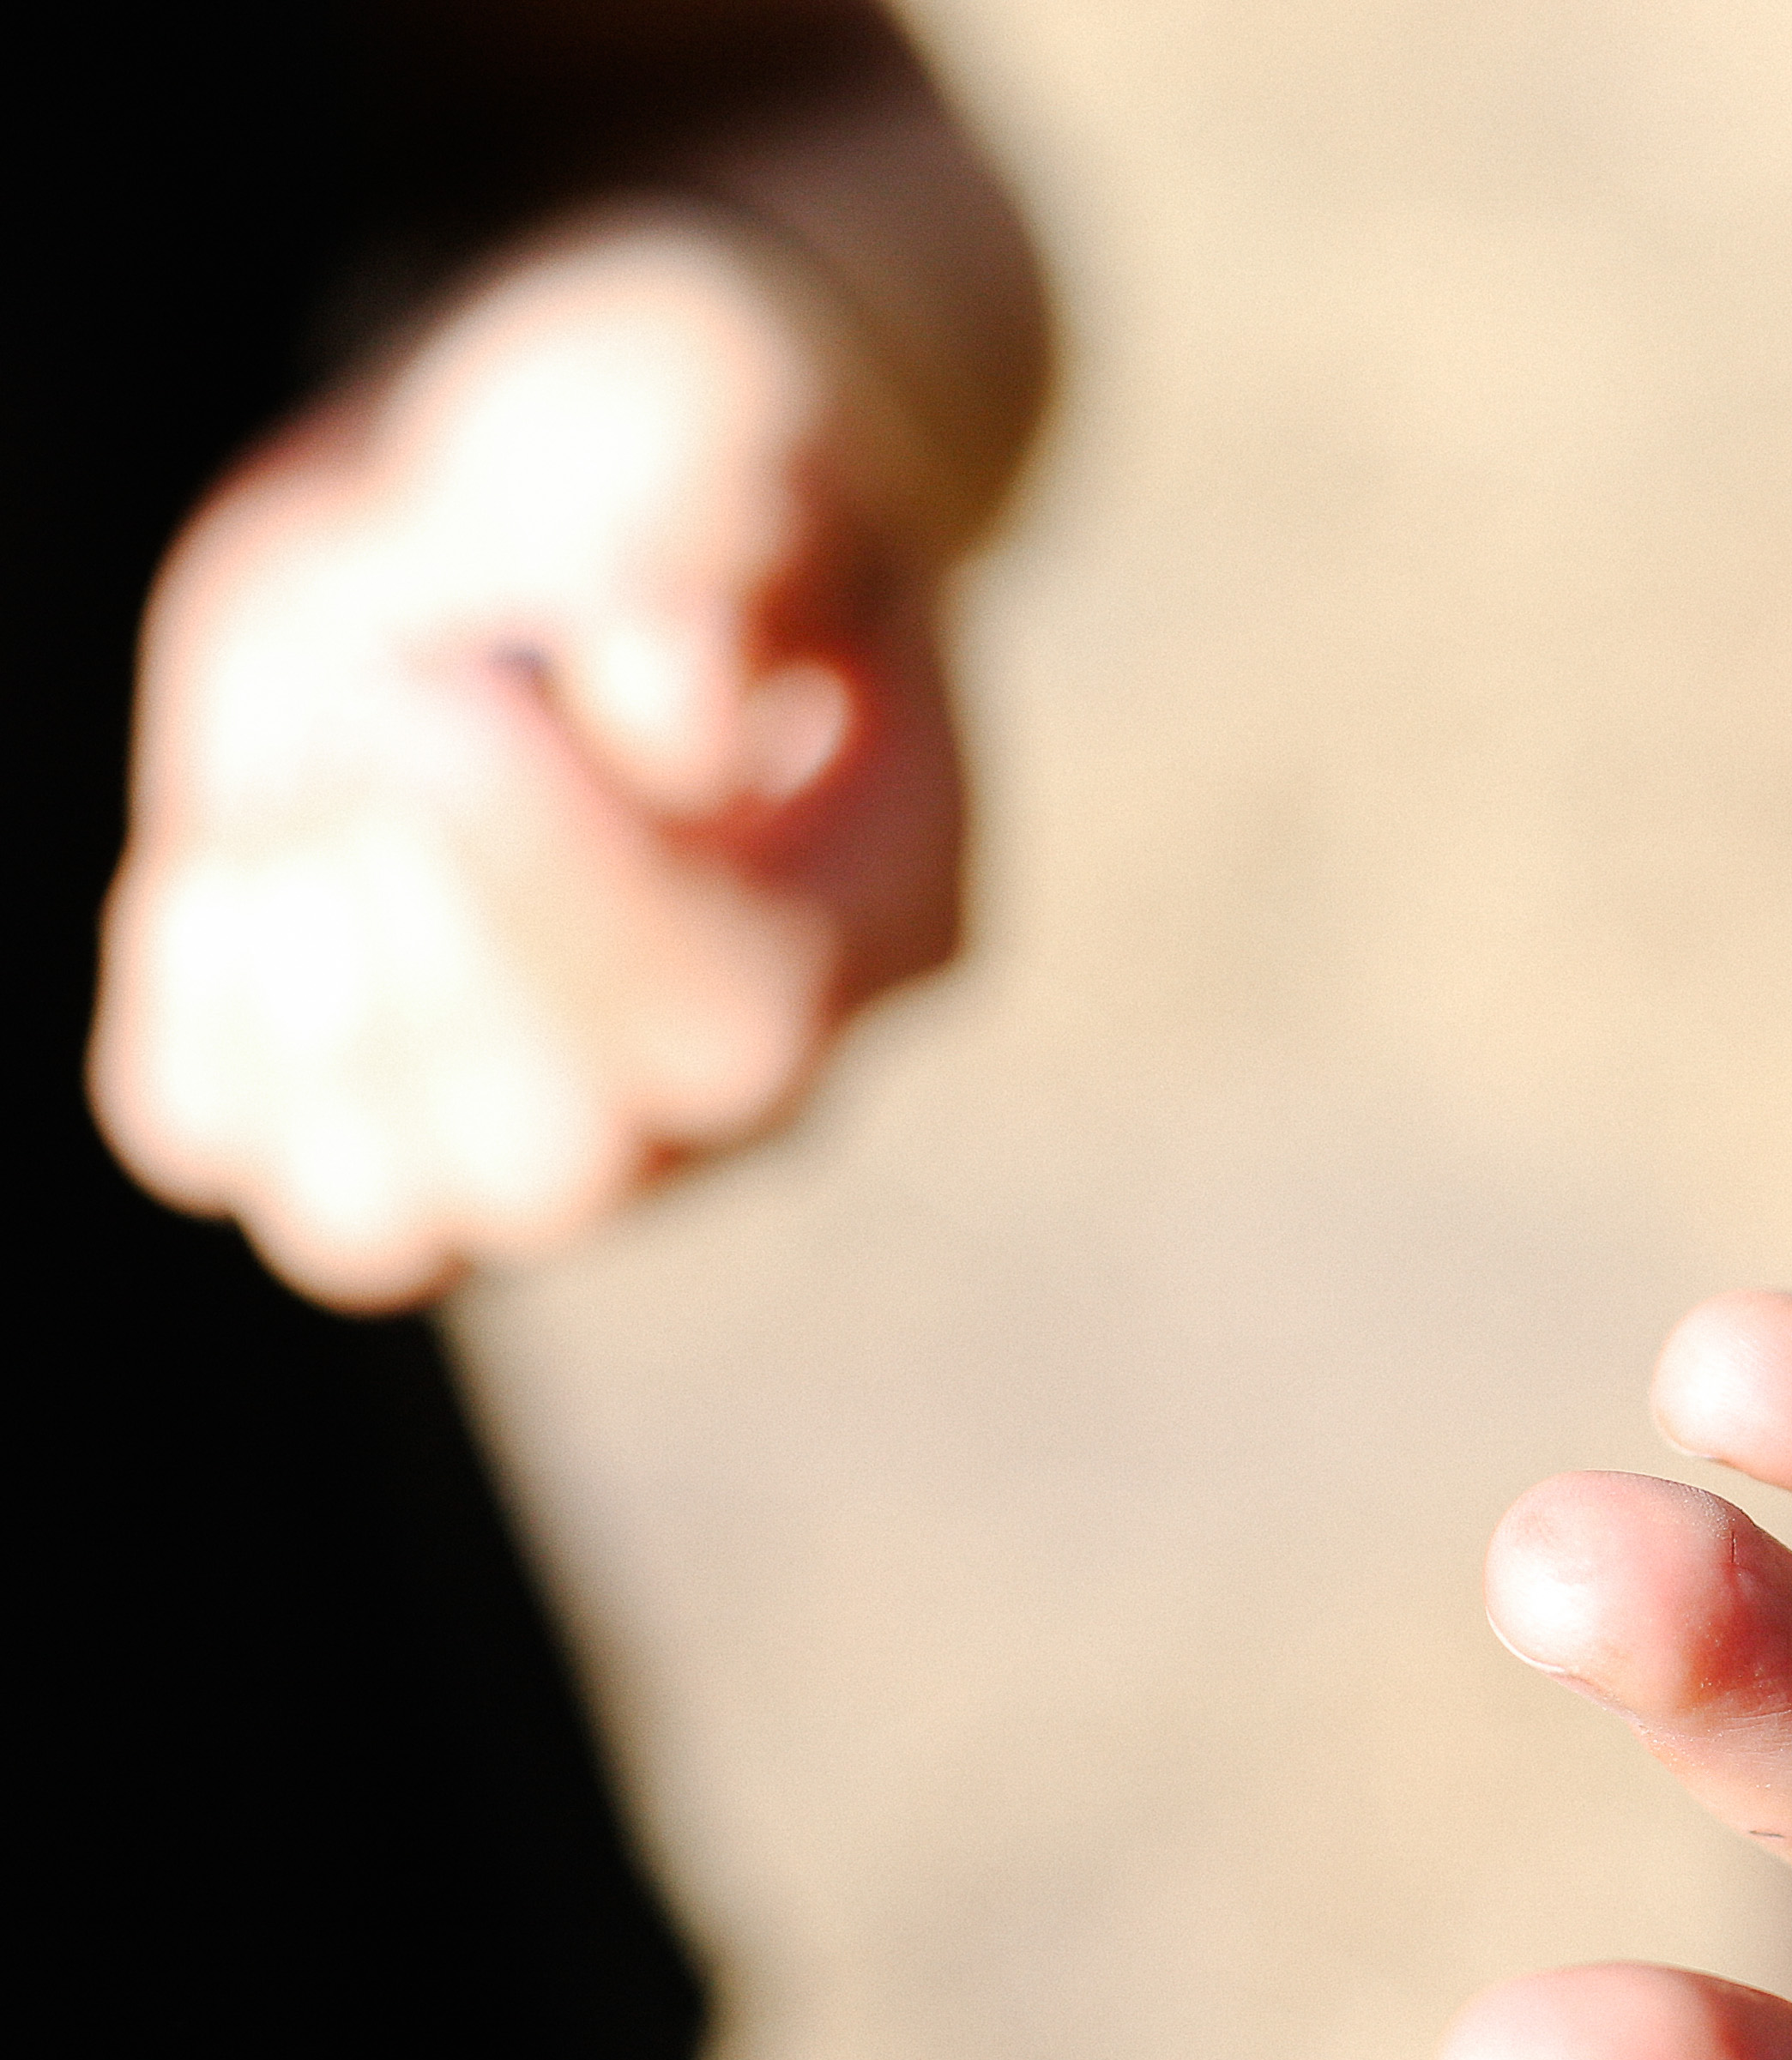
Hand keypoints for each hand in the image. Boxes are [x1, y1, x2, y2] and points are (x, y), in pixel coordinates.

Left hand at [90, 208, 971, 1309]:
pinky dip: (189, 980)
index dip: (563, 893)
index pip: (741, 1019)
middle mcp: (742, 1081)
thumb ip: (724, 526)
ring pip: (372, 1214)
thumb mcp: (722, 397)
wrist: (551, 486)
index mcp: (886, 911)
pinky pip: (209, 1136)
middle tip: (387, 685)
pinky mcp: (363, 1101)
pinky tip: (254, 827)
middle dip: (407, 932)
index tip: (434, 684)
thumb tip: (665, 700)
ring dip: (285, 970)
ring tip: (329, 744)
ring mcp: (557, 1126)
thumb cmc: (673, 430)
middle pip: (553, 1165)